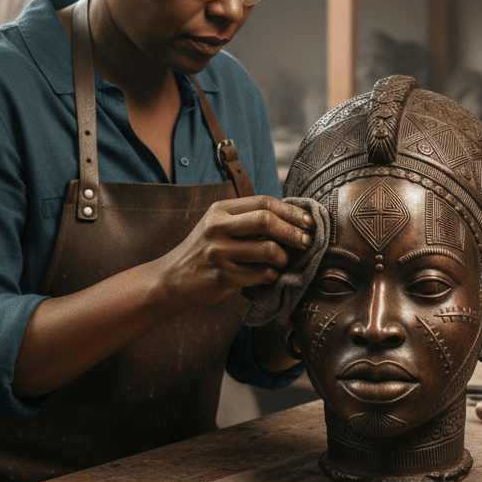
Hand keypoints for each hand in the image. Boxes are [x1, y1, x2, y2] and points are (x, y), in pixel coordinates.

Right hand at [156, 196, 313, 310]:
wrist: (172, 278)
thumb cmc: (205, 250)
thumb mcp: (219, 224)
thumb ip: (247, 218)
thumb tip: (294, 218)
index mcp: (220, 210)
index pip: (264, 202)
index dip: (291, 211)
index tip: (309, 222)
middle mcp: (217, 227)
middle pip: (266, 220)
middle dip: (293, 232)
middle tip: (306, 242)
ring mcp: (218, 252)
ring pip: (267, 250)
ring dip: (284, 258)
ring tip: (284, 262)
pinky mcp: (221, 276)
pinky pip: (260, 274)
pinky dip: (272, 275)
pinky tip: (270, 275)